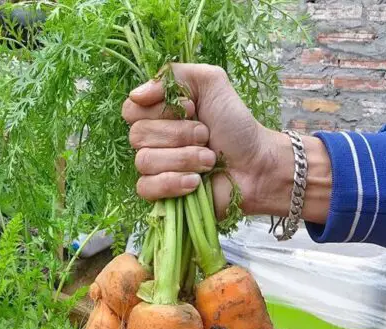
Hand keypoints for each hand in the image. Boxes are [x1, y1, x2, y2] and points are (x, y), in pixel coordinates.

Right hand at [121, 64, 331, 223]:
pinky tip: (196, 182)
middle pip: (137, 135)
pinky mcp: (159, 196)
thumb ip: (174, 75)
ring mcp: (154, 169)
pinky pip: (146, 187)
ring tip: (209, 159)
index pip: (130, 109)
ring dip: (184, 158)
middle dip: (179, 135)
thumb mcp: (211, 82)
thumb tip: (136, 94)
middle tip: (206, 136)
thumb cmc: (235, 125)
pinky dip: (173, 182)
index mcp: (159, 113)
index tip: (192, 109)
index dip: (160, 110)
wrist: (255, 165)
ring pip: (144, 161)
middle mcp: (152, 140)